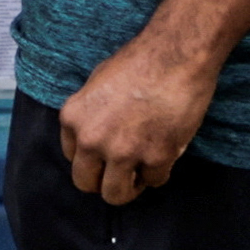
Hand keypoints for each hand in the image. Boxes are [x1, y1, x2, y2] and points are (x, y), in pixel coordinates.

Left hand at [57, 37, 216, 204]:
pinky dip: (161, 171)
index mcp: (73, 119)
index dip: (93, 158)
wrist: (176, 54)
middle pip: (87, 184)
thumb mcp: (97, 82)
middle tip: (122, 172)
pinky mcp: (156, 157)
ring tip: (142, 172)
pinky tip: (166, 152)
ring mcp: (123, 152)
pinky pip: (154, 181)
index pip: (73, 159)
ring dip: (129, 186)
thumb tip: (94, 133)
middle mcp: (92, 140)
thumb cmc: (140, 60)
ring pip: (116, 194)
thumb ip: (90, 114)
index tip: (107, 154)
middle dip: (104, 181)